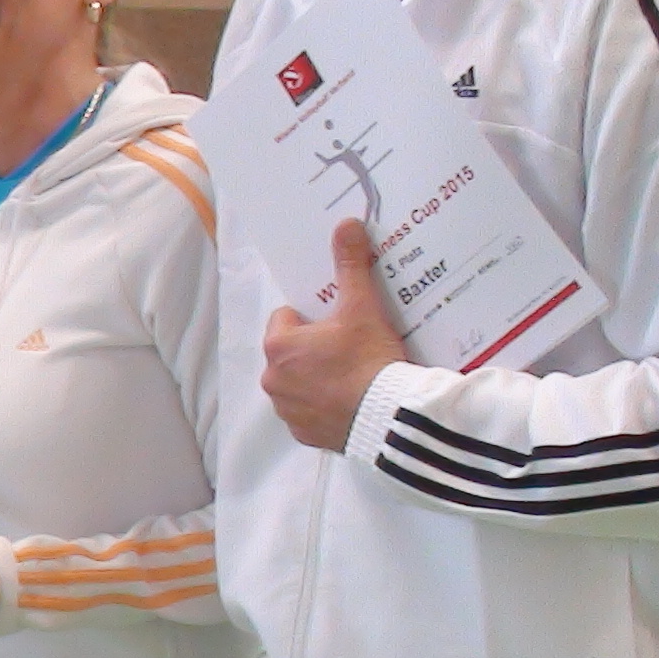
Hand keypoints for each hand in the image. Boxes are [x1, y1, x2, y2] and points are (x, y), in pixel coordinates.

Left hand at [260, 219, 411, 451]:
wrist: (387, 415)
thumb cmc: (368, 358)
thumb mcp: (362, 306)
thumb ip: (350, 265)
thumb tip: (346, 225)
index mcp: (278, 345)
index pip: (286, 318)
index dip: (312, 318)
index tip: (337, 323)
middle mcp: (271, 379)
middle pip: (290, 352)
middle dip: (313, 348)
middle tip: (349, 347)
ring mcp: (286, 409)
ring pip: (298, 383)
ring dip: (317, 378)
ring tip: (353, 375)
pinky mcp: (303, 433)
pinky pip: (309, 412)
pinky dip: (324, 406)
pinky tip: (351, 401)